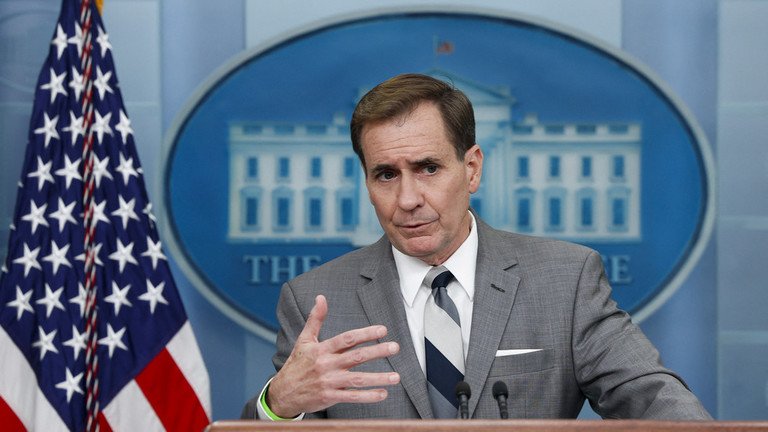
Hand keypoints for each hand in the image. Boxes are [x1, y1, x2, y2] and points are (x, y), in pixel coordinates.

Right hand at [266, 295, 400, 417]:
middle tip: (395, 347)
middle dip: (377, 351)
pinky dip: (368, 396)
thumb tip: (321, 297)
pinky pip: (352, 397)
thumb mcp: (304, 340)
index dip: (365, 334)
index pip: (347, 339)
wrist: (283, 393)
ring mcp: (329, 382)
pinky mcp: (330, 397)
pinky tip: (383, 394)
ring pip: (358, 379)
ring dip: (378, 378)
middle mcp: (327, 365)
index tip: (382, 330)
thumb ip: (315, 319)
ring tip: (396, 377)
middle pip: (356, 357)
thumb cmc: (297, 364)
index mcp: (322, 349)